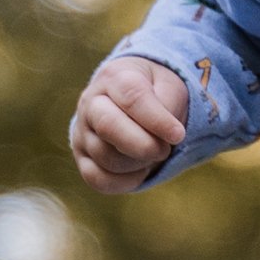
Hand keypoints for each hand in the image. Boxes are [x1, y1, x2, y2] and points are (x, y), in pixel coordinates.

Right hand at [70, 55, 187, 191]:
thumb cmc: (155, 92)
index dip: (156, 120)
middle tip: (164, 149)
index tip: (178, 135)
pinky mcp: (81, 157)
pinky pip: (97, 179)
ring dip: (138, 163)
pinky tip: (140, 170)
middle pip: (108, 126)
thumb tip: (165, 135)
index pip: (132, 97)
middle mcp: (91, 102)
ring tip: (153, 153)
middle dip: (143, 145)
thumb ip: (169, 104)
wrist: (131, 100)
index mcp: (115, 77)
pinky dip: (124, 182)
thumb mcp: (170, 86)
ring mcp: (82, 131)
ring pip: (106, 157)